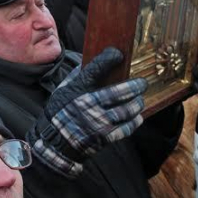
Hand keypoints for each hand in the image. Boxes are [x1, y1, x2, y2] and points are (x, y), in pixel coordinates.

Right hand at [26, 47, 147, 177]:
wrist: (56, 142)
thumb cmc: (60, 113)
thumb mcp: (62, 91)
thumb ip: (76, 77)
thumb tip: (88, 60)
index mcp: (77, 90)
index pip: (95, 70)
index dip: (108, 59)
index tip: (118, 54)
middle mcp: (88, 104)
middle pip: (119, 92)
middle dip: (134, 86)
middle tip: (141, 83)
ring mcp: (98, 122)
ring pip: (126, 110)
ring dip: (137, 103)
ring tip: (139, 100)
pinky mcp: (105, 137)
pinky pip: (127, 127)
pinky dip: (135, 121)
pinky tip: (137, 116)